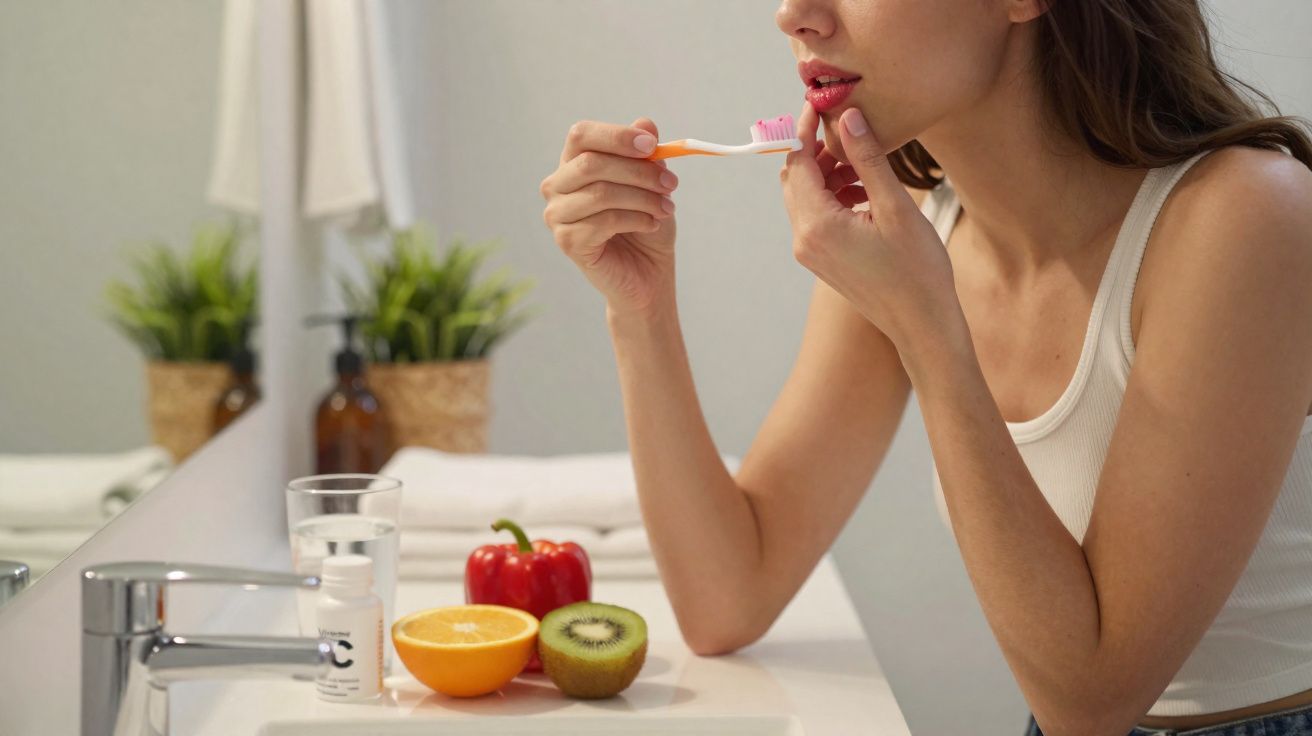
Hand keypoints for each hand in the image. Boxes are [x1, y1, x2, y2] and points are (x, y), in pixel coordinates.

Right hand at [540, 118, 679, 315]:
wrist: (647, 273)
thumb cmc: (646, 224)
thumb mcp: (653, 183)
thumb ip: (646, 155)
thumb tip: (645, 124)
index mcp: (573, 163)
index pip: (582, 135)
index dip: (616, 135)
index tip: (652, 145)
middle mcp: (557, 186)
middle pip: (591, 162)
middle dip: (639, 171)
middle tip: (671, 183)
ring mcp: (557, 215)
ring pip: (601, 193)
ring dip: (643, 198)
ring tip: (666, 208)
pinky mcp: (567, 241)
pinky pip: (604, 221)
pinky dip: (636, 219)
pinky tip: (652, 225)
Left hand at [779, 101, 958, 346]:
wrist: (921, 324)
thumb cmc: (917, 271)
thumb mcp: (895, 207)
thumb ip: (868, 159)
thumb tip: (848, 119)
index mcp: (818, 225)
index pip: (797, 161)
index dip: (807, 129)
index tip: (823, 104)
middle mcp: (804, 239)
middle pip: (794, 178)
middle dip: (818, 152)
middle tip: (852, 136)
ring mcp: (809, 252)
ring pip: (804, 197)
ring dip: (827, 174)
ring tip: (865, 167)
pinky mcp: (821, 260)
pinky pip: (814, 217)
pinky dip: (832, 196)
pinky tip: (864, 192)